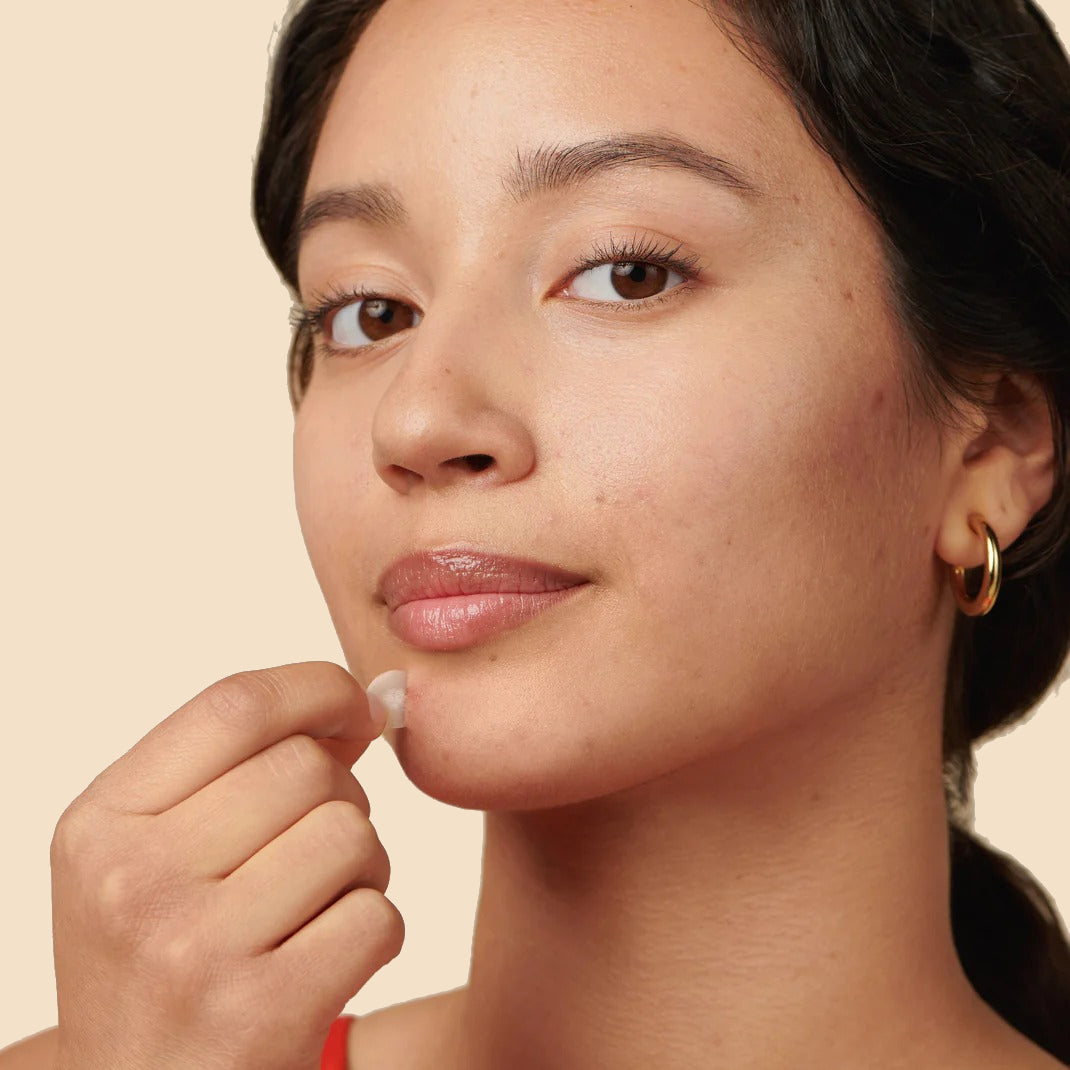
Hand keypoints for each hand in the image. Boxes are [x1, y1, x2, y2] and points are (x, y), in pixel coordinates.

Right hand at [50, 662, 401, 1069]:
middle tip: (313, 855)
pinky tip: (326, 962)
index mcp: (102, 822)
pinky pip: (377, 917)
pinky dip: (375, 933)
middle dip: (341, 799)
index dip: (318, 688)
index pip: (235, 704)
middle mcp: (133, 880)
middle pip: (307, 768)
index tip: (357, 707)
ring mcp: (192, 950)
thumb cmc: (165, 965)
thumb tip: (371, 700)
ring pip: (351, 835)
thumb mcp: (159, 855)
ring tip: (316, 910)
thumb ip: (250, 767)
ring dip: (363, 868)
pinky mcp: (259, 1014)